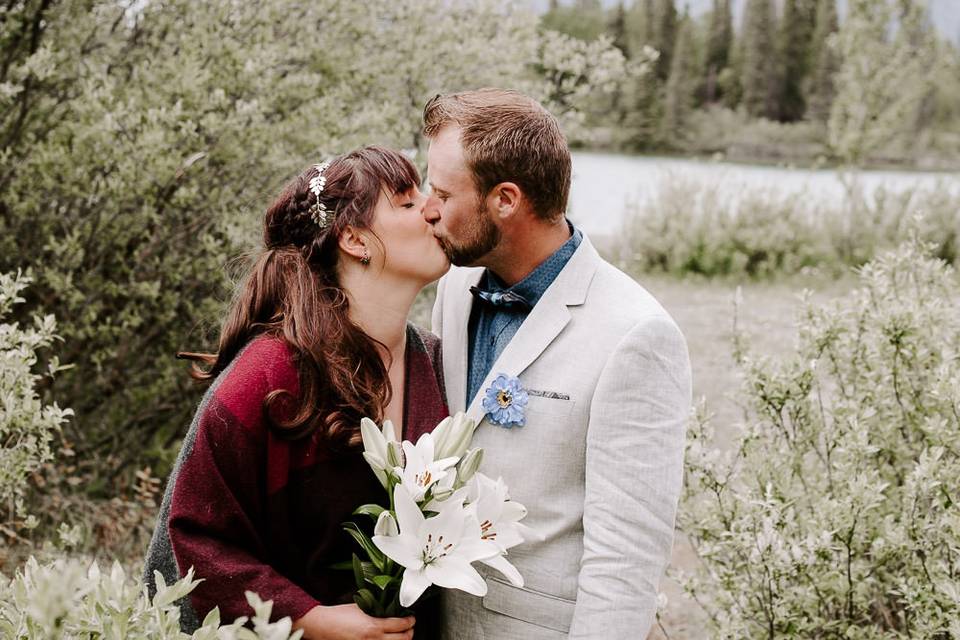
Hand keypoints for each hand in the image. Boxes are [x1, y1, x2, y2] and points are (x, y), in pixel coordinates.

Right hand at [293, 603, 414, 639]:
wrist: (323, 626)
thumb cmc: (339, 615)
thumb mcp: (361, 607)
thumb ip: (377, 608)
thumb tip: (390, 608)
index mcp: (374, 626)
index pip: (402, 626)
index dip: (410, 621)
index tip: (411, 618)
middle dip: (409, 632)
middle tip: (409, 627)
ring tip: (400, 634)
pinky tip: (387, 639)